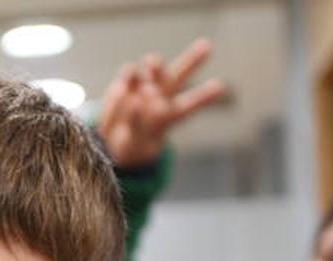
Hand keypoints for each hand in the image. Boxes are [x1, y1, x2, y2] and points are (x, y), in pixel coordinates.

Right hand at [97, 38, 227, 167]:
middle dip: (192, 61)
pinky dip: (130, 73)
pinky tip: (128, 76)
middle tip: (207, 46)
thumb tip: (137, 100)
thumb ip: (137, 123)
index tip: (219, 86)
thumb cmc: (133, 140)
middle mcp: (162, 94)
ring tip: (152, 63)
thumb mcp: (135, 142)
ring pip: (154, 67)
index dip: (203, 96)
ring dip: (156, 65)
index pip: (189, 104)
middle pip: (180, 74)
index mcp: (170, 114)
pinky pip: (129, 73)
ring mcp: (143, 85)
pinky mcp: (125, 82)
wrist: (112, 137)